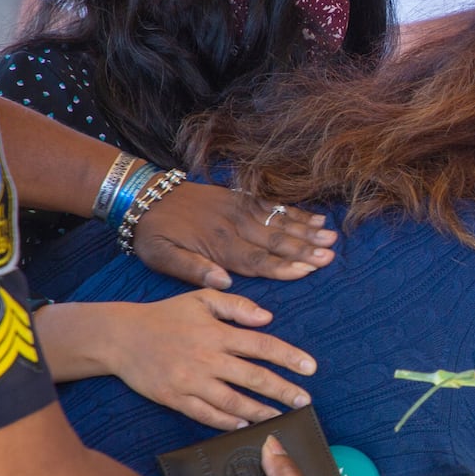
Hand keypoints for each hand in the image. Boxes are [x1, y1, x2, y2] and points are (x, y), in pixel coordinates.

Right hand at [98, 290, 316, 428]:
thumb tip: (267, 318)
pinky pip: (205, 415)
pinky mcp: (175, 398)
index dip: (289, 356)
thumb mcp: (200, 299)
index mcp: (216, 333)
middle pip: (253, 377)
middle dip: (282, 390)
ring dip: (259, 411)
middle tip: (304, 400)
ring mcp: (190, 381)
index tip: (310, 367)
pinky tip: (244, 425)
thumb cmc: (165, 316)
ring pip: (232, 402)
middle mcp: (207, 358)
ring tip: (279, 417)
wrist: (120, 337)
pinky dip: (227, 422)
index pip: (261, 345)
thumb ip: (236, 306)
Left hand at [133, 182, 336, 288]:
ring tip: (331, 237)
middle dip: (305, 249)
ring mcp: (240, 208)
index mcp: (218, 245)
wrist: (143, 194)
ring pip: (279, 222)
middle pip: (276, 241)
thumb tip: (224, 281)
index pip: (257, 260)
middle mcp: (234, 225)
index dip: (283, 266)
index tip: (308, 269)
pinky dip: (296, 212)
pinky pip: (272, 205)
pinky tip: (316, 217)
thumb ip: (192, 270)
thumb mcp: (160, 257)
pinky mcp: (240, 197)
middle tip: (330, 255)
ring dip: (307, 230)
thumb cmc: (152, 233)